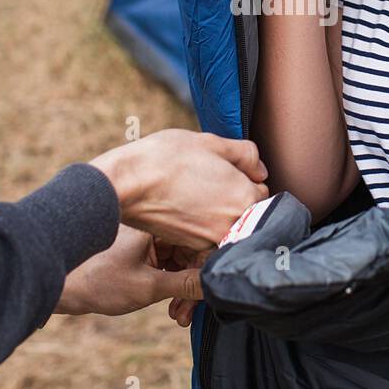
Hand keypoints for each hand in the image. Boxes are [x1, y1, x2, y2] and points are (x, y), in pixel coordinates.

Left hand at [55, 224, 202, 315]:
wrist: (62, 287)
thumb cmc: (99, 281)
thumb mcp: (148, 287)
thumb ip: (185, 285)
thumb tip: (216, 283)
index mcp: (157, 225)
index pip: (199, 242)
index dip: (205, 271)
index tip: (202, 297)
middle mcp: (156, 228)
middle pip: (192, 254)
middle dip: (192, 287)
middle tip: (187, 314)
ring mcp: (150, 240)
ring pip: (182, 263)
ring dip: (183, 290)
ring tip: (177, 316)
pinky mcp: (145, 252)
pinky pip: (170, 267)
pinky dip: (172, 286)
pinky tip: (171, 308)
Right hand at [90, 129, 268, 248]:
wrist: (127, 185)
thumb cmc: (165, 159)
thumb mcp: (210, 142)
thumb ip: (244, 154)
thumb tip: (259, 170)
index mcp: (243, 197)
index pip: (262, 193)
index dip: (246, 179)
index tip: (228, 173)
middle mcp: (233, 223)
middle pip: (247, 212)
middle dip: (235, 198)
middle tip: (211, 182)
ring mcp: (212, 239)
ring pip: (227, 225)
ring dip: (218, 213)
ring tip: (195, 193)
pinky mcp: (192, 246)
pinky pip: (208, 235)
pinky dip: (202, 224)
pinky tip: (184, 206)